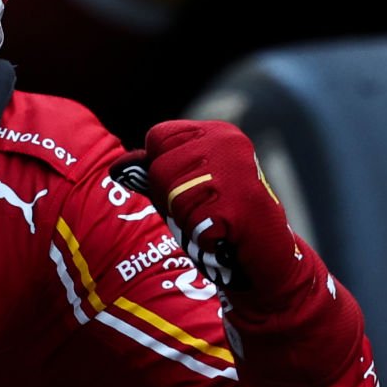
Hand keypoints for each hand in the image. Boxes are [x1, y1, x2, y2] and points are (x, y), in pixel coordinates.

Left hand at [140, 119, 306, 302]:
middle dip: (171, 197)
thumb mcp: (185, 188)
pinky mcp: (240, 204)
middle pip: (160, 167)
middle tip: (203, 210)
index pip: (157, 137)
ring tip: (213, 221)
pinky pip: (192, 221)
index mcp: (217, 132)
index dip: (161, 169)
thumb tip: (117, 166)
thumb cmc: (221, 219)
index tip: (189, 187)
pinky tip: (223, 235)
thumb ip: (155, 173)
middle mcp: (228, 143)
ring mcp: (236, 172)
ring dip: (187, 218)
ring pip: (173, 194)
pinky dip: (202, 236)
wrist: (268, 254)